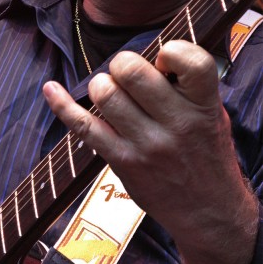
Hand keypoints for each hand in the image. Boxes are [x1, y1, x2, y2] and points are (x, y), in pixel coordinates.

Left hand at [43, 40, 257, 263]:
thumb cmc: (207, 154)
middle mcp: (177, 123)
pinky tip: (51, 88)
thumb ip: (188, 86)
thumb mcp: (213, 114)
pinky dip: (62, 104)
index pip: (190, 60)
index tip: (164, 61)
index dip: (171, 51)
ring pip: (105, 93)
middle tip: (128, 75)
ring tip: (113, 95)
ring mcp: (147, 144)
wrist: (209, 211)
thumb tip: (151, 54)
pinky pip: (83, 126)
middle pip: (131, 71)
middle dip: (123, 64)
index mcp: (204, 105)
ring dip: (102, 85)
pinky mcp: (122, 161)